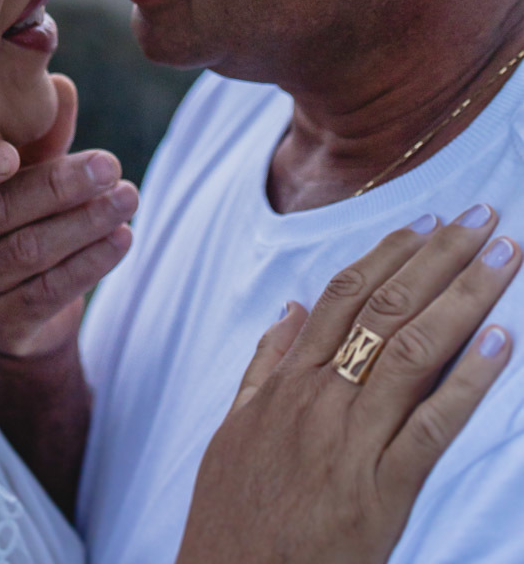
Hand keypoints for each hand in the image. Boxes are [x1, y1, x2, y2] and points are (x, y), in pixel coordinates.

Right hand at [0, 75, 137, 357]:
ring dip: (84, 223)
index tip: (10, 154)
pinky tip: (123, 236)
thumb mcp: (24, 170)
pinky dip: (91, 262)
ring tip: (128, 196)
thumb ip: (37, 132)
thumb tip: (59, 85)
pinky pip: (47, 292)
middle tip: (109, 164)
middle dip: (56, 187)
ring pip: (25, 253)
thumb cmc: (16, 215)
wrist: (22, 307)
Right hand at [177, 208, 519, 563]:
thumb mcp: (234, 429)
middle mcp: (320, 398)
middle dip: (440, 256)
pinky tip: (501, 342)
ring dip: (465, 296)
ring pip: (415, 350)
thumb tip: (290, 310)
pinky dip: (469, 380)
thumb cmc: (233, 513)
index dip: (391, 252)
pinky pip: (433, 425)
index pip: (346, 294)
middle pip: (387, 307)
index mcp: (287, 381)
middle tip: (482, 217)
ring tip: (502, 256)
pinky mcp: (382, 492)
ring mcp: (351, 441)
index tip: (429, 222)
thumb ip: (263, 366)